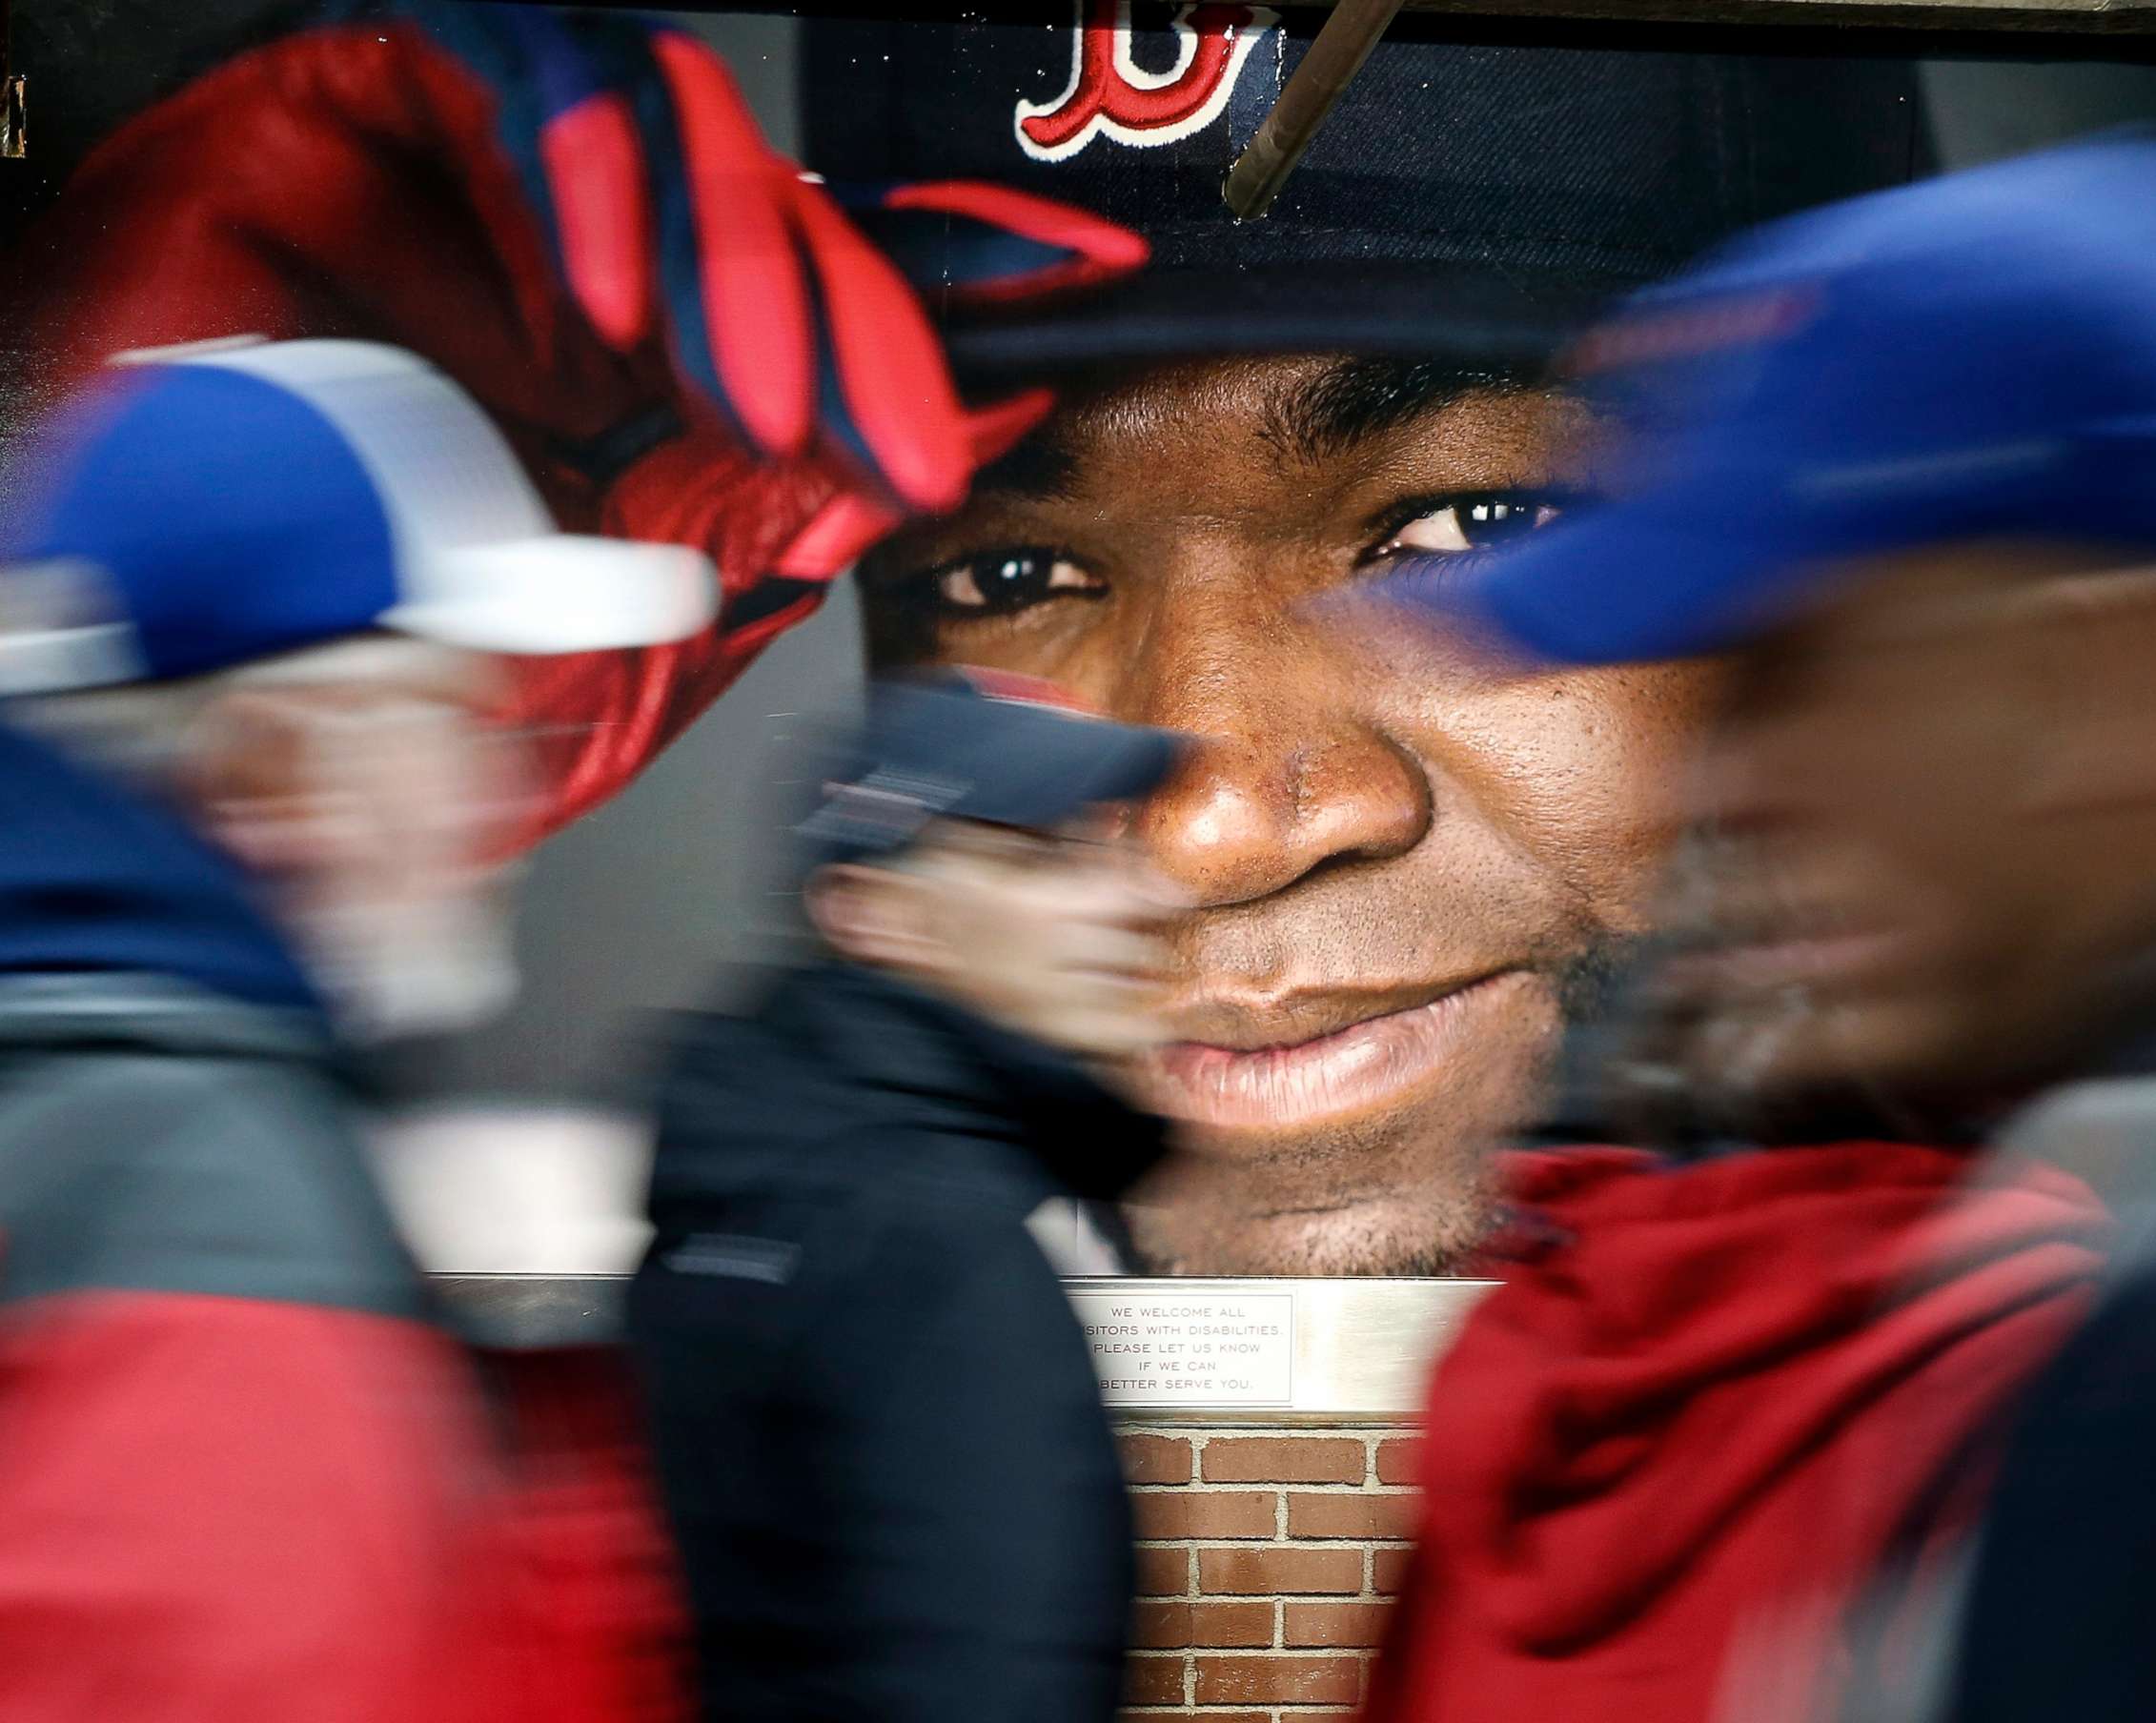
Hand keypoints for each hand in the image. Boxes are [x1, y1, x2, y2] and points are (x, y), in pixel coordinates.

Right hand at [19, 6, 1145, 829]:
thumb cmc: (335, 655)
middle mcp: (579, 256)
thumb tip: (910, 471)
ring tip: (757, 398)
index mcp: (643, 373)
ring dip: (748, 267)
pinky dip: (581, 169)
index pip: (828, 290)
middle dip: (874, 325)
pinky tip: (601, 304)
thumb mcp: (609, 637)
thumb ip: (758, 544)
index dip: (952, 276)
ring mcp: (481, 172)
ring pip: (676, 128)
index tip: (1073, 292)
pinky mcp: (367, 88)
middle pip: (780, 218)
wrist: (138, 655)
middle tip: (919, 432)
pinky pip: (515, 59)